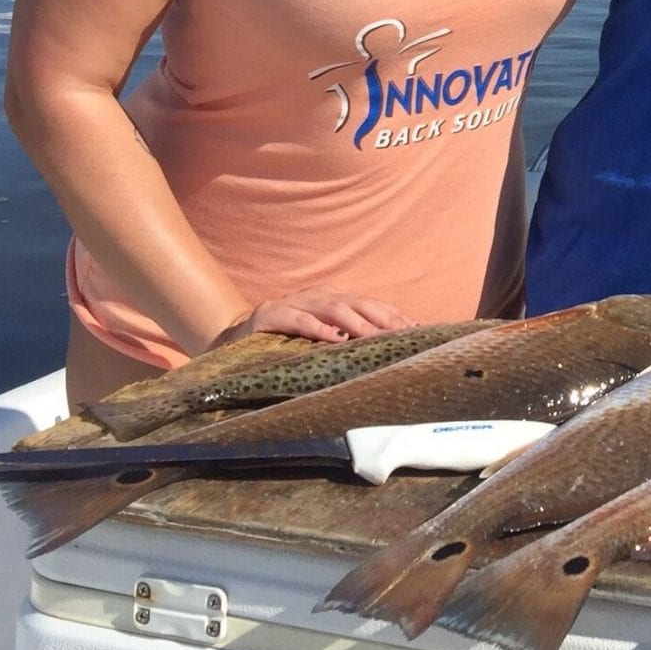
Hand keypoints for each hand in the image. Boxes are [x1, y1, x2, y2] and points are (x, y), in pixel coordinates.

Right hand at [212, 289, 415, 350]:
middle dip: (383, 318)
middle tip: (403, 334)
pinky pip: (298, 320)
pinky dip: (317, 329)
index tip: (417, 330)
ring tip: (375, 337)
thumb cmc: (285, 341)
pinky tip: (334, 339)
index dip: (394, 316)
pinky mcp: (270, 316)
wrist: (233, 337)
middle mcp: (316, 297)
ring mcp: (293, 303)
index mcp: (332, 300)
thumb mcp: (320, 338)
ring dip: (356, 323)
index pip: (370, 305)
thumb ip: (347, 339)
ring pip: (332, 308)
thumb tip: (385, 352)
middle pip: (358, 303)